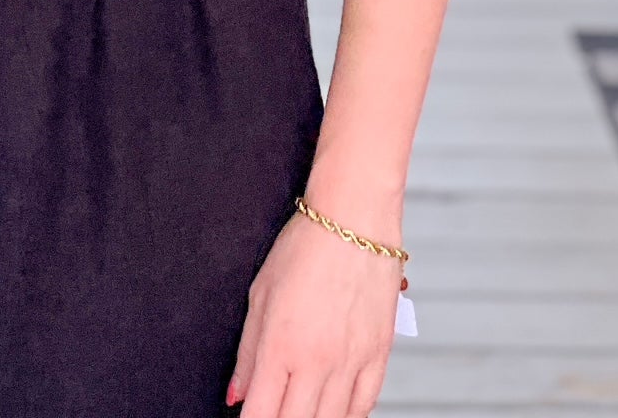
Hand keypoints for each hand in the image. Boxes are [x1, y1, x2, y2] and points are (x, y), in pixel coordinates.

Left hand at [226, 207, 402, 416]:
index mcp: (281, 345)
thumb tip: (237, 395)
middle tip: (272, 412)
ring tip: (299, 410)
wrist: (354, 219)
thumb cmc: (303, 247)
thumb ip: (247, 352)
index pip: (261, 414)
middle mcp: (317, 360)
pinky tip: (334, 413)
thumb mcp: (260, 294)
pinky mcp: (379, 354)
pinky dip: (348, 417)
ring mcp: (351, 361)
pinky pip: (364, 406)